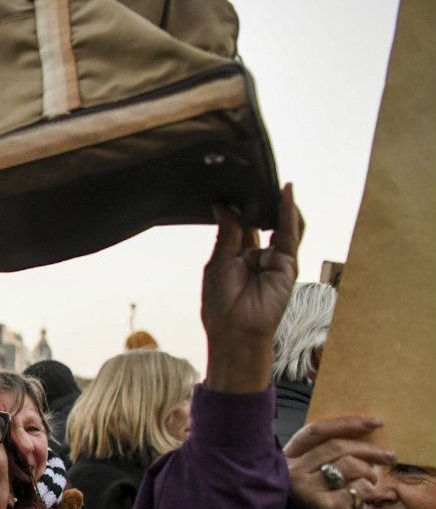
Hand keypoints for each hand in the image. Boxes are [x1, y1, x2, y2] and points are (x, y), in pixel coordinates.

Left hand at [201, 184, 303, 392]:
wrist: (234, 332)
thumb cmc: (221, 304)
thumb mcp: (218, 262)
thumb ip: (227, 233)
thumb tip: (222, 206)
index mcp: (240, 254)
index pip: (244, 223)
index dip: (241, 204)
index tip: (233, 183)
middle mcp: (260, 255)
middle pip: (265, 220)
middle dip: (262, 200)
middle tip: (255, 176)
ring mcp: (276, 260)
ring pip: (282, 225)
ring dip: (279, 202)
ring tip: (274, 180)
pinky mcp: (288, 265)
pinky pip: (290, 235)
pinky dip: (289, 214)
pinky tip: (286, 194)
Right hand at [285, 416, 391, 508]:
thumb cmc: (321, 499)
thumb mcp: (317, 471)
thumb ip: (329, 451)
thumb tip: (365, 432)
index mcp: (288, 457)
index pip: (314, 431)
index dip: (345, 423)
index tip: (374, 422)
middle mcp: (291, 471)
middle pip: (335, 447)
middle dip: (368, 448)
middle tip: (389, 455)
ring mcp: (306, 489)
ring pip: (348, 465)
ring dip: (368, 472)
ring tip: (371, 480)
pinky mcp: (324, 506)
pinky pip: (356, 488)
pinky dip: (366, 491)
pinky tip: (362, 498)